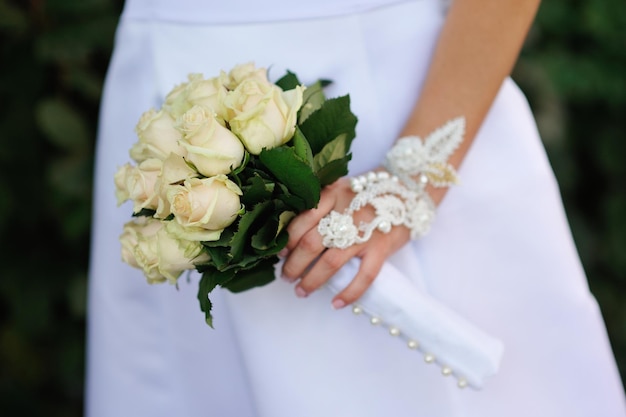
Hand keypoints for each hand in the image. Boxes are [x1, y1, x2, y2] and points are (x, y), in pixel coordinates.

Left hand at [280, 176, 410, 308]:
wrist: (407, 189)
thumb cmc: (367, 193)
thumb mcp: (340, 190)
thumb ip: (319, 206)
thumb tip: (290, 237)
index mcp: (332, 195)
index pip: (302, 220)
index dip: (287, 240)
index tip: (279, 253)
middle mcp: (346, 211)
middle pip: (311, 243)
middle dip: (294, 264)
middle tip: (286, 276)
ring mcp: (365, 231)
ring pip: (331, 262)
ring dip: (312, 280)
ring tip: (301, 291)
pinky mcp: (382, 247)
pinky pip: (364, 275)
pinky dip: (349, 293)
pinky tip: (336, 304)